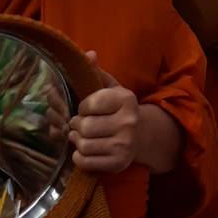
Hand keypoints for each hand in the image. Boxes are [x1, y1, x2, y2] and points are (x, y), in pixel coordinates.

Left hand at [69, 53, 138, 171]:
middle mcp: (129, 122)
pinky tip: (85, 150)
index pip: (88, 104)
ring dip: (77, 141)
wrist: (141, 135)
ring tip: (81, 136)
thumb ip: (96, 72)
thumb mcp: (111, 88)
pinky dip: (79, 157)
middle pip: (85, 126)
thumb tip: (88, 54)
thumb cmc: (118, 109)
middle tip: (80, 124)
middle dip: (77, 125)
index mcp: (126, 99)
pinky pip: (85, 162)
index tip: (86, 108)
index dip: (82, 107)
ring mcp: (125, 145)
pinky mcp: (119, 163)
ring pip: (84, 145)